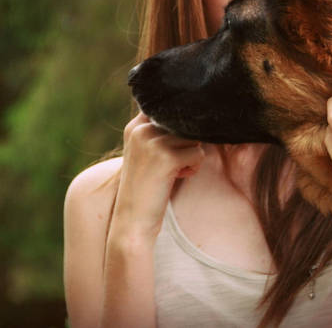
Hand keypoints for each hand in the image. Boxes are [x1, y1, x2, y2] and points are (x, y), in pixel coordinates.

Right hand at [113, 112, 205, 237]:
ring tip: (174, 170)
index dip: (180, 123)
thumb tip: (197, 113)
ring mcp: (152, 142)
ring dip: (191, 155)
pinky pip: (198, 153)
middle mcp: (141, 129)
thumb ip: (162, 131)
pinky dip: (194, 167)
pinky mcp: (166, 157)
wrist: (133, 221)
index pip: (169, 109)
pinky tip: (178, 177)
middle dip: (187, 142)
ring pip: (194, 137)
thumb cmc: (147, 186)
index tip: (174, 146)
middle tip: (173, 163)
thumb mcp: (148, 152)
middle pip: (184, 123)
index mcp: (135, 126)